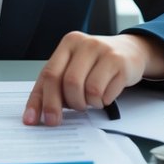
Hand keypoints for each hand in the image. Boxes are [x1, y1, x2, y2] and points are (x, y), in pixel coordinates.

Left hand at [23, 31, 163, 125]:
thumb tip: (36, 114)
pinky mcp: (120, 63)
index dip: (40, 100)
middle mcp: (85, 44)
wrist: (130, 51)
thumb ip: (56, 84)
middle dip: (66, 104)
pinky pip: (105, 93)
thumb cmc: (96, 63)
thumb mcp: (74, 66)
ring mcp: (104, 52)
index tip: (33, 120)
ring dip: (87, 103)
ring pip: (88, 89)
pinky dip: (102, 101)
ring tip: (91, 99)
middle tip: (69, 113)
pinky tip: (104, 95)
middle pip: (68, 82)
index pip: (49, 74)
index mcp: (69, 43)